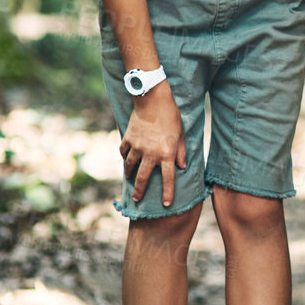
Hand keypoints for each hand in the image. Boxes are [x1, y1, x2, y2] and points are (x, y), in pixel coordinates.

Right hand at [121, 86, 187, 206]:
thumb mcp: (181, 134)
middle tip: (137, 199)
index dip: (168, 192)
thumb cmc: (171, 116)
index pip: (168, 178)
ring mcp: (137, 147)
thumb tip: (182, 167)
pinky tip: (125, 158)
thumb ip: (181, 152)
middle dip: (140, 191)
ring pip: (130, 166)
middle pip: (143, 178)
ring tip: (129, 178)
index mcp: (166, 153)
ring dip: (129, 174)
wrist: (153, 100)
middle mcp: (151, 154)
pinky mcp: (128, 139)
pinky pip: (123, 151)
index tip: (167, 204)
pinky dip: (124, 156)